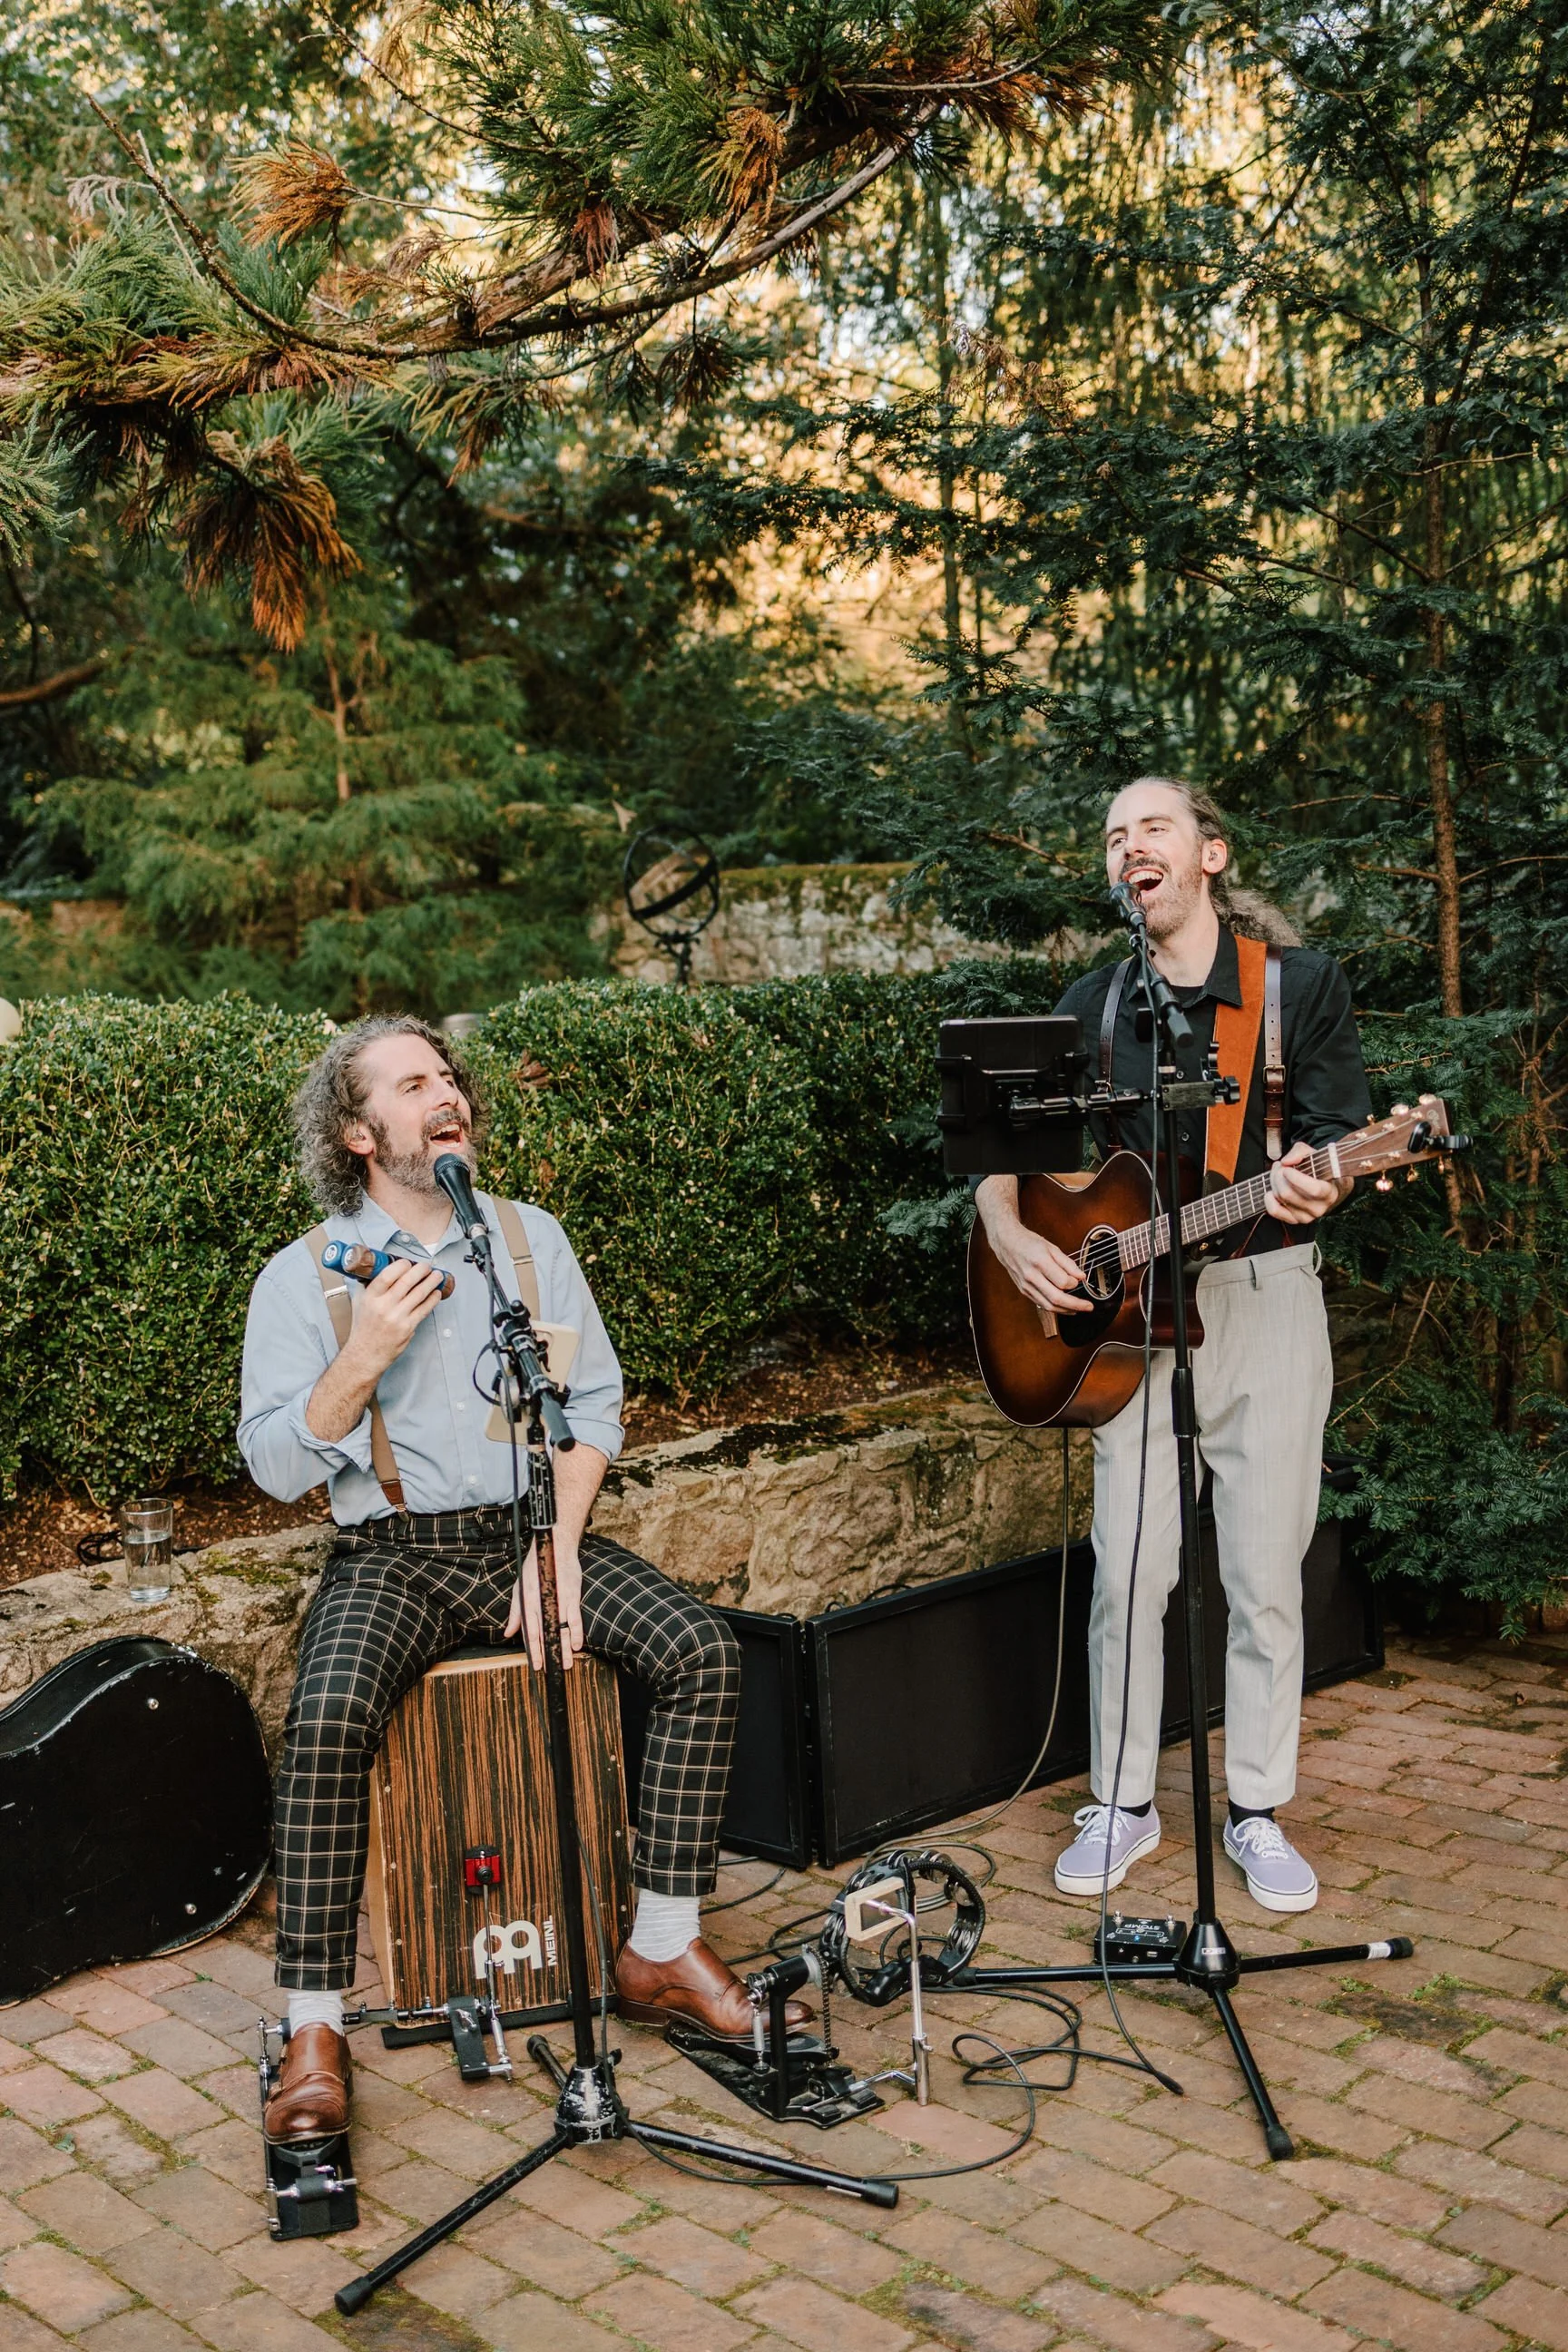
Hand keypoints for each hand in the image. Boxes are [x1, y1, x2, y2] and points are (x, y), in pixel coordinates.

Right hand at [343, 1256, 446, 1379]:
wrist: (365, 1354)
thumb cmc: (364, 1327)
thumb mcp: (360, 1302)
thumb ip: (370, 1285)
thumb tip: (380, 1268)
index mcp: (370, 1297)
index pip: (387, 1275)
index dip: (401, 1266)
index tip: (408, 1262)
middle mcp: (383, 1306)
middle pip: (407, 1282)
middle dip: (421, 1270)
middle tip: (427, 1266)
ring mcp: (397, 1318)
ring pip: (419, 1294)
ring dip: (431, 1282)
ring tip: (437, 1275)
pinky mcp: (408, 1328)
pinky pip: (424, 1309)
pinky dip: (432, 1299)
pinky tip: (436, 1293)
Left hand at [504, 1535, 584, 1669]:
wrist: (555, 1547)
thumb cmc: (536, 1569)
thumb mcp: (519, 1589)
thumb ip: (516, 1613)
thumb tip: (508, 1633)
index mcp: (528, 1602)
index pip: (530, 1632)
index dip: (533, 1650)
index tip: (536, 1667)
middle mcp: (542, 1603)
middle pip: (545, 1634)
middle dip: (548, 1654)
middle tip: (551, 1671)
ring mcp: (559, 1600)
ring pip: (561, 1629)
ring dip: (564, 1648)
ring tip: (566, 1664)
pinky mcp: (572, 1595)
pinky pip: (575, 1619)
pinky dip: (577, 1633)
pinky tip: (576, 1646)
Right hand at [984, 1208, 1093, 1313]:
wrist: (1007, 1243)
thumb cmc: (1029, 1243)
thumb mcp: (1051, 1247)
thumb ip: (1067, 1263)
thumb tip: (1081, 1277)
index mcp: (1040, 1262)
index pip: (1062, 1281)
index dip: (1074, 1283)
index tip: (1080, 1280)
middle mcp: (1032, 1276)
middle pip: (1056, 1298)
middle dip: (1075, 1305)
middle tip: (1088, 1306)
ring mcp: (1026, 1286)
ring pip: (1049, 1305)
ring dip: (1066, 1310)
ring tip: (1079, 1309)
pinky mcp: (1024, 1291)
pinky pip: (1042, 1304)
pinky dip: (1055, 1308)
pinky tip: (1065, 1307)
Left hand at [1266, 1141, 1349, 1224]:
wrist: (1322, 1186)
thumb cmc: (1318, 1170)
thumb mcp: (1313, 1155)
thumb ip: (1300, 1152)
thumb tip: (1287, 1161)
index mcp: (1329, 1192)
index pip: (1314, 1189)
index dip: (1296, 1178)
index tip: (1287, 1169)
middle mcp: (1319, 1207)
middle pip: (1289, 1193)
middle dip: (1279, 1175)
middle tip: (1280, 1166)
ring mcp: (1306, 1216)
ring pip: (1281, 1199)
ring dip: (1274, 1183)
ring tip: (1278, 1173)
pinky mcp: (1294, 1220)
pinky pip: (1275, 1211)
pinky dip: (1269, 1199)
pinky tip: (1272, 1190)